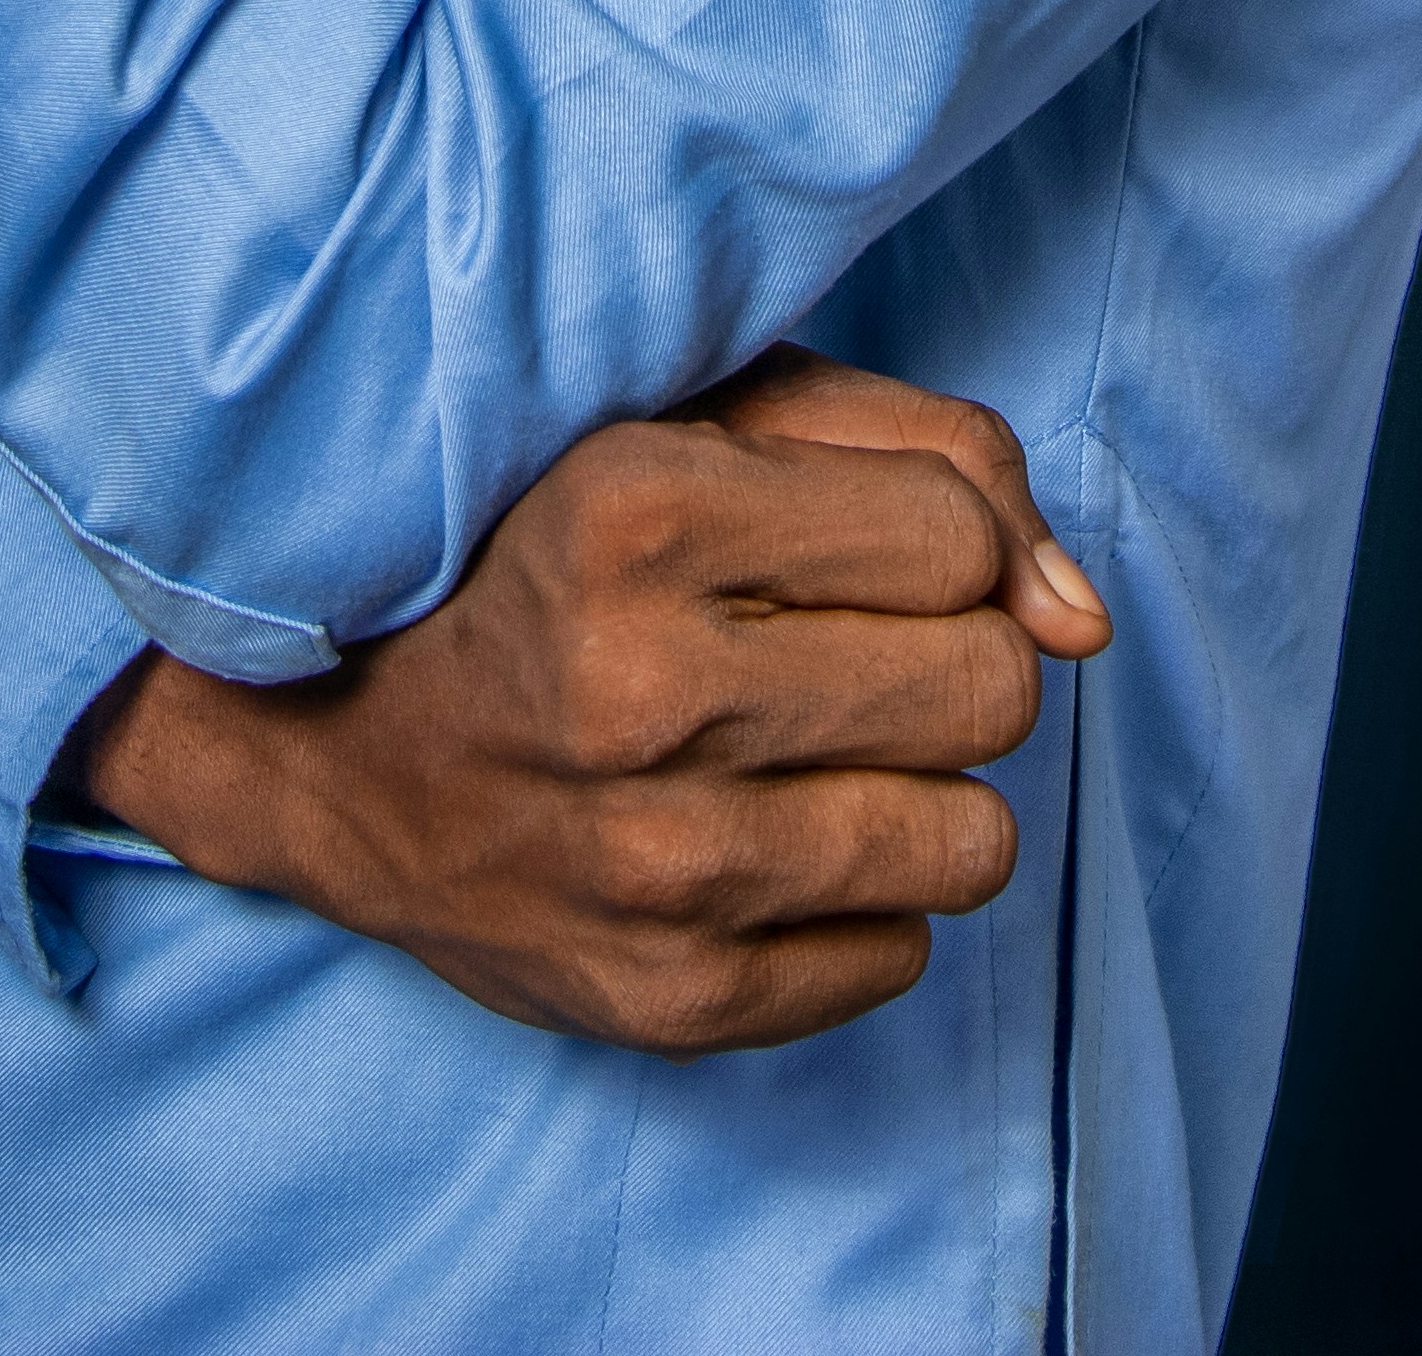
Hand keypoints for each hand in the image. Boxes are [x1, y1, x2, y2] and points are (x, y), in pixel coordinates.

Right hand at [63, 352, 1106, 1054]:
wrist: (334, 753)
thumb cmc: (548, 545)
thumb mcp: (709, 419)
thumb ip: (932, 460)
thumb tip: (1087, 617)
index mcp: (637, 508)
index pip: (961, 535)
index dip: (932, 537)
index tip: (849, 546)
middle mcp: (638, 690)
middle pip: (992, 688)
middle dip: (949, 657)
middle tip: (838, 650)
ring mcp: (651, 866)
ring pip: (974, 840)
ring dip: (920, 788)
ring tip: (812, 748)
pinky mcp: (665, 1002)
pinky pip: (901, 960)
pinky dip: (860, 899)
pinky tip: (759, 837)